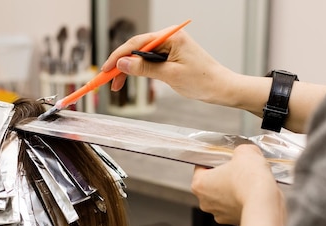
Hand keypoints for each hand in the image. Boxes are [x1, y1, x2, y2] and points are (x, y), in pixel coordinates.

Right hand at [101, 29, 237, 104]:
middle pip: (136, 49)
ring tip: (117, 85)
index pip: (136, 44)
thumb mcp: (170, 75)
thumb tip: (123, 64)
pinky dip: (139, 71)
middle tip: (108, 80)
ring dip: (128, 70)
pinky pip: (149, 61)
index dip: (118, 57)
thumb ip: (144, 69)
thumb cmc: (202, 80)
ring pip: (141, 56)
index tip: (105, 69)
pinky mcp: (171, 56)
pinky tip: (130, 79)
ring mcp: (170, 47)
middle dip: (120, 65)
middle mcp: (169, 38)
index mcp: (171, 37)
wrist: (220, 87)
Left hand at [191, 145, 285, 225]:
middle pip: (211, 184)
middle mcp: (205, 202)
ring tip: (248, 183)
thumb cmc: (250, 180)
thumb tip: (244, 153)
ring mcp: (219, 214)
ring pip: (223, 197)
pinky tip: (252, 194)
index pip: (201, 167)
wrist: (264, 203)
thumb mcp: (245, 152)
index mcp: (199, 184)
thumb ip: (240, 151)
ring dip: (233, 190)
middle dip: (224, 177)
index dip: (214, 161)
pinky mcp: (233, 221)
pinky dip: (242, 202)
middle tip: (239, 170)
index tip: (225, 159)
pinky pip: (235, 208)